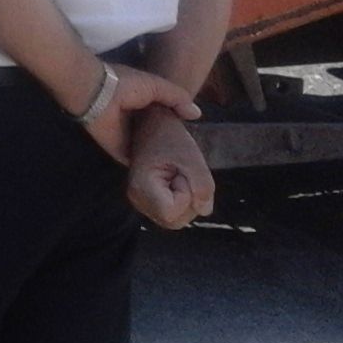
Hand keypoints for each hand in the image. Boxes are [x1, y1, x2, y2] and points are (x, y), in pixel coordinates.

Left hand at [82, 64, 201, 163]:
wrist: (99, 95)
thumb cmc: (126, 85)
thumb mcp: (157, 86)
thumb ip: (177, 98)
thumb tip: (197, 115)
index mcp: (144, 106)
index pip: (163, 119)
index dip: (176, 127)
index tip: (193, 138)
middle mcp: (137, 124)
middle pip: (156, 138)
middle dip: (169, 146)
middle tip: (190, 157)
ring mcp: (128, 139)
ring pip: (148, 151)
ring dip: (159, 159)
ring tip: (181, 169)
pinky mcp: (120, 151)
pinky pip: (135, 161)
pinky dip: (146, 166)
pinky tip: (162, 174)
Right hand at [124, 109, 213, 228]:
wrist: (150, 122)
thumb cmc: (168, 135)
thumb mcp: (192, 157)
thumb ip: (203, 186)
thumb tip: (205, 210)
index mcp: (141, 187)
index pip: (171, 212)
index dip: (185, 195)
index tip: (179, 172)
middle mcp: (137, 199)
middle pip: (174, 221)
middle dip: (188, 200)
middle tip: (181, 173)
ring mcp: (140, 201)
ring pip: (175, 219)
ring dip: (187, 199)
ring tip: (178, 174)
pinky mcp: (148, 200)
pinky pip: (172, 212)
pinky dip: (181, 199)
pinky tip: (175, 180)